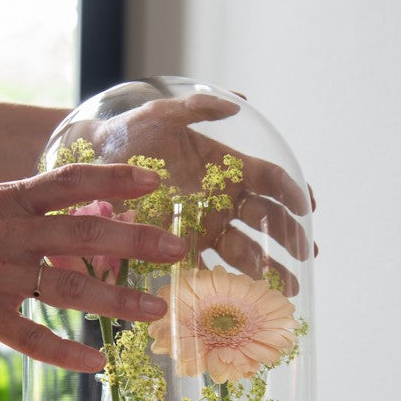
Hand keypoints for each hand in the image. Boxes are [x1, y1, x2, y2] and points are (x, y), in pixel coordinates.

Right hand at [0, 164, 187, 370]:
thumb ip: (34, 212)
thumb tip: (90, 215)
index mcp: (8, 200)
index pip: (69, 181)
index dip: (114, 178)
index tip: (155, 181)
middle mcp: (7, 233)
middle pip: (82, 232)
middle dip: (136, 239)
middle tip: (178, 249)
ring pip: (67, 287)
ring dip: (116, 299)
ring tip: (155, 308)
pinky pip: (31, 337)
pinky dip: (65, 352)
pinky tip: (95, 362)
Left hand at [90, 93, 317, 294]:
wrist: (92, 162)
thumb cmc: (129, 134)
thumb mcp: (162, 115)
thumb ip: (198, 109)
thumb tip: (241, 102)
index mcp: (227, 167)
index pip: (270, 182)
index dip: (293, 193)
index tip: (308, 209)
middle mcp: (222, 199)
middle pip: (266, 221)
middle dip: (290, 239)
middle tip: (308, 258)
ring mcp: (204, 225)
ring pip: (244, 249)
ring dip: (268, 268)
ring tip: (286, 288)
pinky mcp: (181, 247)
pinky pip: (209, 267)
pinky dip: (227, 283)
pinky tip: (244, 298)